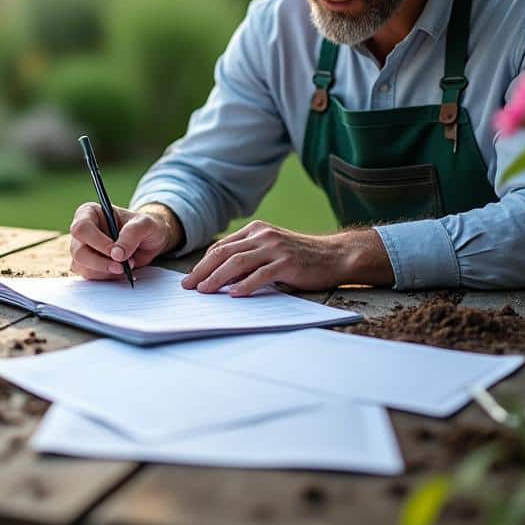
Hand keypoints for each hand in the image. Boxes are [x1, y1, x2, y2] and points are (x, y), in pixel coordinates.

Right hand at [69, 203, 175, 280]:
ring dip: (105, 271)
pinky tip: (120, 270)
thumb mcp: (145, 224)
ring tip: (126, 265)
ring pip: (82, 266)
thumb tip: (116, 254)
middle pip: (78, 251)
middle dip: (101, 263)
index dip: (98, 242)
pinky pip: (89, 276)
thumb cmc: (145, 226)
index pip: (82, 228)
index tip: (117, 253)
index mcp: (91, 213)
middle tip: (121, 267)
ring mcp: (83, 249)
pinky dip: (106, 277)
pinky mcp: (88, 265)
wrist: (149, 241)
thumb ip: (132, 234)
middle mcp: (83, 231)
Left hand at [180, 222, 393, 295]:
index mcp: (256, 230)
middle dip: (202, 270)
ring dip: (217, 278)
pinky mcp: (287, 262)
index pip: (222, 246)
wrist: (335, 255)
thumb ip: (249, 258)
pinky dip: (245, 285)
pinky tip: (234, 295)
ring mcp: (275, 248)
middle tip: (188, 286)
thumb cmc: (300, 257)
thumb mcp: (270, 250)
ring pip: (237, 262)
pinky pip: (261, 274)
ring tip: (204, 291)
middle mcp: (263, 235)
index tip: (191, 278)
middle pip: (224, 252)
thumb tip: (220, 276)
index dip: (203, 263)